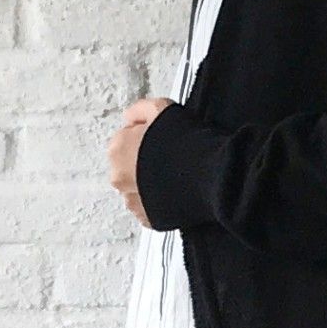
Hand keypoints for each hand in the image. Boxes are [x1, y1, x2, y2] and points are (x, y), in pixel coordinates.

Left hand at [109, 97, 174, 227]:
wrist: (209, 176)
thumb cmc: (186, 142)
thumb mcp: (161, 108)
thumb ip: (138, 110)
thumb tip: (129, 119)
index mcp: (117, 149)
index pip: (126, 140)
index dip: (148, 138)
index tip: (164, 140)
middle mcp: (119, 178)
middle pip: (130, 166)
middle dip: (146, 163)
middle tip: (172, 159)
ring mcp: (132, 201)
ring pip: (138, 188)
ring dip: (152, 183)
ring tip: (177, 176)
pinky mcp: (148, 219)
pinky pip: (150, 208)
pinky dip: (160, 201)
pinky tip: (177, 192)